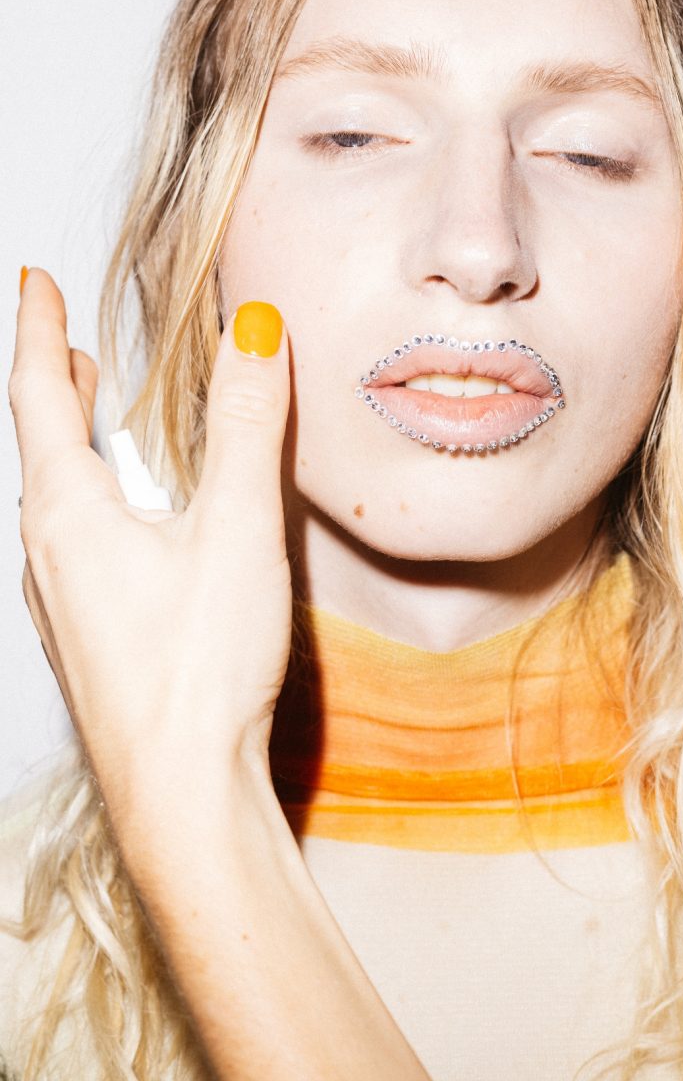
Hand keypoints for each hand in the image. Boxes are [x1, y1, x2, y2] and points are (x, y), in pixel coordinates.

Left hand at [9, 268, 292, 815]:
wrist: (180, 797)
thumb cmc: (201, 669)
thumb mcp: (235, 529)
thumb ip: (246, 426)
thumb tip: (253, 330)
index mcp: (69, 514)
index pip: (35, 395)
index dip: (36, 330)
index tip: (32, 283)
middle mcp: (49, 555)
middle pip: (40, 446)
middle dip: (51, 383)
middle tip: (60, 342)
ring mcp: (63, 603)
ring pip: (56, 499)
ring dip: (70, 443)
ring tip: (88, 416)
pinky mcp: (89, 639)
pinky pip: (75, 544)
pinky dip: (89, 500)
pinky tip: (125, 523)